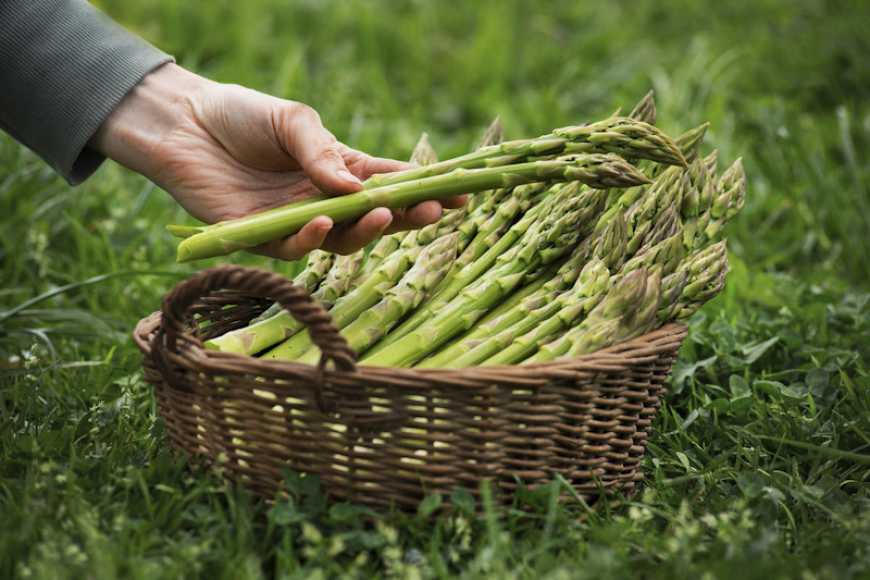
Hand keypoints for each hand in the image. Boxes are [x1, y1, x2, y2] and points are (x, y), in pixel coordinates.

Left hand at [91, 63, 463, 258]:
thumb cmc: (242, 115)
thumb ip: (323, 154)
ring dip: (364, 231)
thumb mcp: (294, 121)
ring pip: (341, 240)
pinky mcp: (261, 237)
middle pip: (374, 219)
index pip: (390, 184)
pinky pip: (293, 247)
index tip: (462, 196)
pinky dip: (310, 238)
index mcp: (339, 169)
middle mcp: (323, 201)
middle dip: (407, 218)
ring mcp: (295, 221)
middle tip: (433, 213)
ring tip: (382, 215)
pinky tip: (320, 222)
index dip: (425, 191)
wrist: (183, 123)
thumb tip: (356, 190)